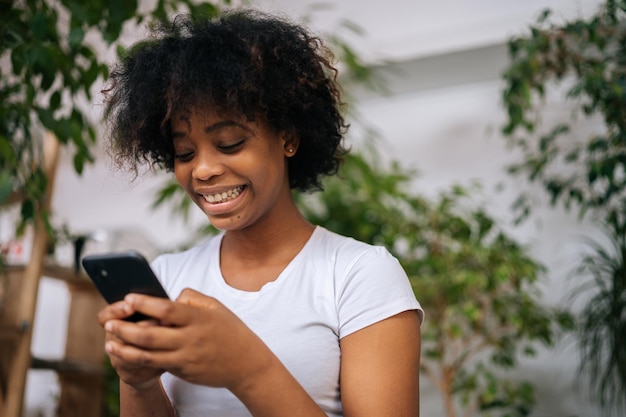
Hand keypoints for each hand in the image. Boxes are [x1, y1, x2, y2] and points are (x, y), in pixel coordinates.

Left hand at [100, 289, 275, 392]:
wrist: (247, 364)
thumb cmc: (230, 331)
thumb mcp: (216, 307)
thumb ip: (192, 298)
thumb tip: (170, 297)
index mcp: (198, 318)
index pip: (167, 309)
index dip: (145, 303)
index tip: (128, 297)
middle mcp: (191, 338)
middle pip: (151, 335)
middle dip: (126, 329)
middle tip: (108, 323)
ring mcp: (186, 357)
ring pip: (148, 355)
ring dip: (125, 349)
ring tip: (109, 343)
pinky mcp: (184, 371)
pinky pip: (157, 365)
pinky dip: (138, 360)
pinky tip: (126, 355)